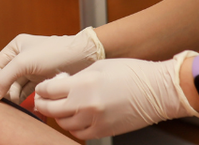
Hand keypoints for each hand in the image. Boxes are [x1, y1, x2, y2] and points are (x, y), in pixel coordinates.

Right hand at [0, 28, 104, 102]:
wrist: (83, 56)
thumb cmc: (55, 52)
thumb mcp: (24, 62)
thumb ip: (5, 78)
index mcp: (16, 47)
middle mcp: (23, 57)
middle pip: (7, 78)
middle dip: (5, 91)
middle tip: (6, 104)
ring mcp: (34, 69)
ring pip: (19, 87)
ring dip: (17, 97)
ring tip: (18, 106)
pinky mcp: (44, 79)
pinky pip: (31, 92)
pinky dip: (29, 100)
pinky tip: (31, 106)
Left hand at [32, 53, 198, 138]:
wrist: (157, 91)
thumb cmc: (132, 73)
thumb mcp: (99, 66)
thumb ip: (76, 77)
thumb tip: (60, 83)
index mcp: (82, 84)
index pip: (49, 90)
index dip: (42, 88)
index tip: (41, 88)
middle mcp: (85, 105)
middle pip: (51, 109)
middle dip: (43, 103)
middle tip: (42, 100)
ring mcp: (94, 120)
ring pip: (63, 123)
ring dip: (58, 115)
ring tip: (59, 107)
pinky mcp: (103, 131)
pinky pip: (79, 132)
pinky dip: (73, 126)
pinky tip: (75, 118)